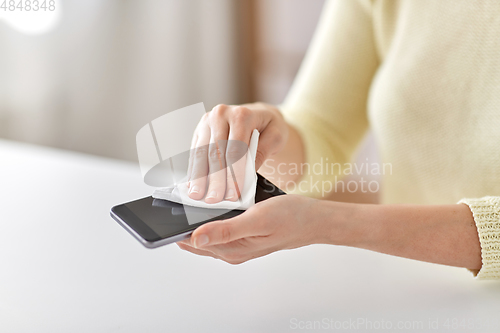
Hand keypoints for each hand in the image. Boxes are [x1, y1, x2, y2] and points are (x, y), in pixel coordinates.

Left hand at [177, 194, 320, 263]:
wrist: (313, 220)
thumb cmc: (290, 218)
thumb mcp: (258, 219)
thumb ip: (226, 230)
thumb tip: (196, 237)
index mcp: (231, 250)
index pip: (191, 242)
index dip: (178, 226)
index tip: (170, 207)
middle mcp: (231, 251)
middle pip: (196, 238)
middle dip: (187, 219)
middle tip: (182, 194)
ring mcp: (237, 244)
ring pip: (207, 231)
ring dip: (200, 216)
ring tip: (195, 195)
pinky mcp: (242, 235)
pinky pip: (220, 226)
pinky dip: (214, 214)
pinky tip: (215, 201)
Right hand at [187, 103, 287, 203]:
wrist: (259, 114)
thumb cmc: (269, 127)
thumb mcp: (276, 137)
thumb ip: (262, 152)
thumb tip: (247, 173)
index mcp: (242, 115)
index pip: (236, 150)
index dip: (233, 174)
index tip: (233, 193)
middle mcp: (221, 114)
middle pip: (216, 153)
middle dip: (215, 179)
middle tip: (215, 199)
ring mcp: (208, 121)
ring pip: (201, 153)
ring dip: (200, 177)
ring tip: (199, 195)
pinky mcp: (200, 130)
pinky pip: (195, 152)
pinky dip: (194, 170)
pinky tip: (193, 185)